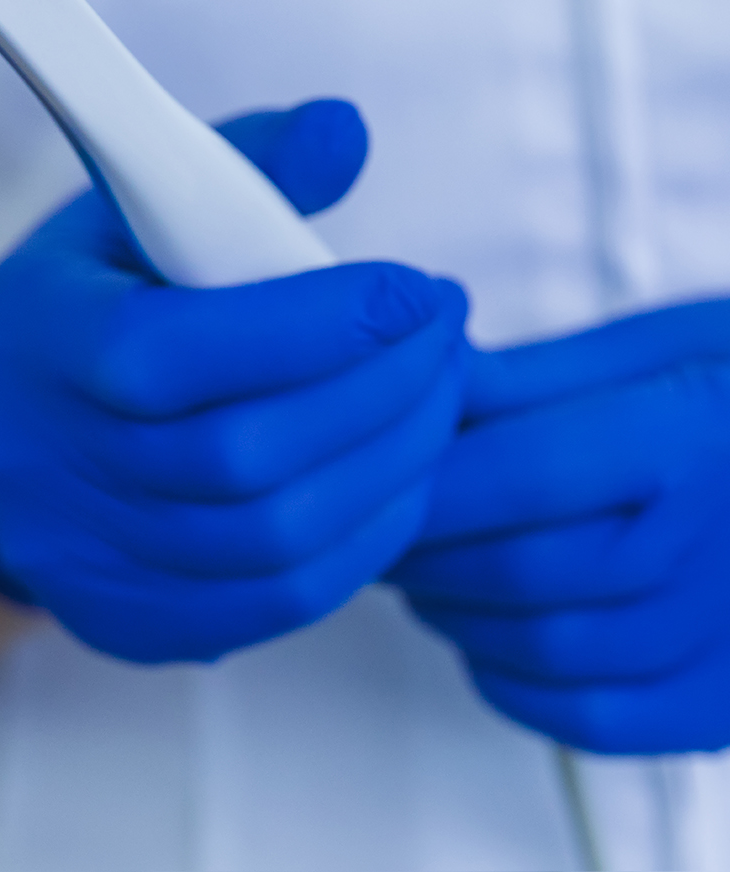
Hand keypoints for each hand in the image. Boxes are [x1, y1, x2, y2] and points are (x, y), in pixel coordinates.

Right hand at [0, 100, 467, 662]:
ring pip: (273, 540)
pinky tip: (398, 479)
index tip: (414, 288)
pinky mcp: (126, 620)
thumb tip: (347, 130)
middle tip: (448, 337)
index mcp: (43, 340)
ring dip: (390, 468)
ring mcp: (85, 558)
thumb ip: (245, 162)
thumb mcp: (135, 205)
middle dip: (382, 392)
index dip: (317, 324)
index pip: (179, 350)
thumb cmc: (87, 297)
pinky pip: (272, 604)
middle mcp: (48, 464)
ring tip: (439, 400)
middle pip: (243, 455)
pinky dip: (362, 543)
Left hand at [389, 300, 729, 752]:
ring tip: (426, 571)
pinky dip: (511, 681)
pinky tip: (487, 635)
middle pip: (517, 571)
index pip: (519, 474)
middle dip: (422, 551)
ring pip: (540, 650)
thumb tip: (423, 387)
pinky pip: (589, 720)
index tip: (371, 474)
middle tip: (381, 524)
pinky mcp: (723, 701)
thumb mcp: (659, 345)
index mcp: (692, 437)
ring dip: (453, 614)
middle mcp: (716, 549)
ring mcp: (728, 639)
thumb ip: (533, 378)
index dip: (426, 483)